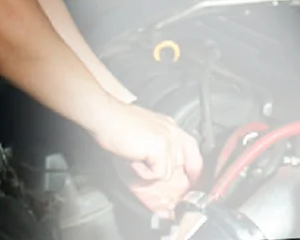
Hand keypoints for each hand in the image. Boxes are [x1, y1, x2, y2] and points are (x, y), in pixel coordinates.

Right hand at [91, 101, 202, 216]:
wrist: (106, 116)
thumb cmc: (117, 124)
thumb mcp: (143, 134)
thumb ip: (156, 148)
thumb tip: (160, 168)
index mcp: (169, 126)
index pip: (192, 149)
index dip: (193, 168)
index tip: (190, 181)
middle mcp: (173, 131)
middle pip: (187, 163)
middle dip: (173, 176)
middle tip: (158, 183)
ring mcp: (169, 138)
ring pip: (168, 173)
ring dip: (149, 172)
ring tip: (134, 159)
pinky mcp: (161, 147)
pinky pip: (158, 174)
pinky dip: (143, 173)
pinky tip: (134, 159)